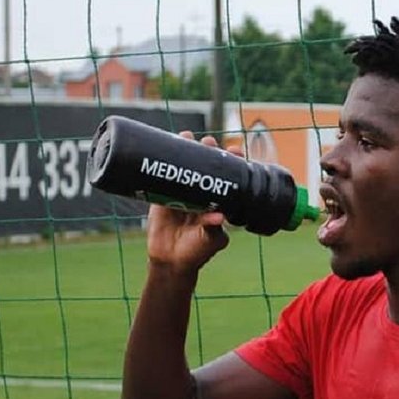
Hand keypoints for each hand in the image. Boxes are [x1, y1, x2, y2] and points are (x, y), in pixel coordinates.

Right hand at [144, 132, 245, 274]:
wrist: (171, 262)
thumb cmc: (197, 253)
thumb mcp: (209, 240)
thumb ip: (213, 228)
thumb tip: (219, 216)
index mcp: (218, 202)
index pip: (227, 178)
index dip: (232, 163)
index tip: (235, 150)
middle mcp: (202, 195)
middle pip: (207, 167)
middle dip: (209, 152)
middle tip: (209, 142)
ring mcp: (183, 194)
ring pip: (187, 167)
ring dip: (188, 150)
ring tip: (188, 136)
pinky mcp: (163, 197)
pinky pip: (165, 176)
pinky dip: (166, 161)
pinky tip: (167, 145)